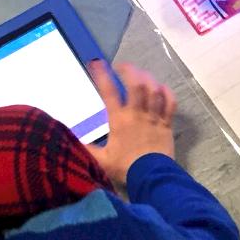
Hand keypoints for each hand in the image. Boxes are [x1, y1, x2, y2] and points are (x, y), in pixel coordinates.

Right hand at [86, 60, 176, 185]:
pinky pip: (171, 103)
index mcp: (119, 120)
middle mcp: (137, 114)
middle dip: (129, 71)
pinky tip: (161, 88)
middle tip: (122, 66)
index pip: (109, 92)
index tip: (96, 63)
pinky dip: (167, 93)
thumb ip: (86, 149)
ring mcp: (154, 117)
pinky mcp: (167, 123)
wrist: (151, 176)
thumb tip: (68, 141)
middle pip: (136, 84)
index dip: (102, 75)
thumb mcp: (100, 160)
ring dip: (148, 78)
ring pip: (154, 90)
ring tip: (141, 74)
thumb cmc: (125, 167)